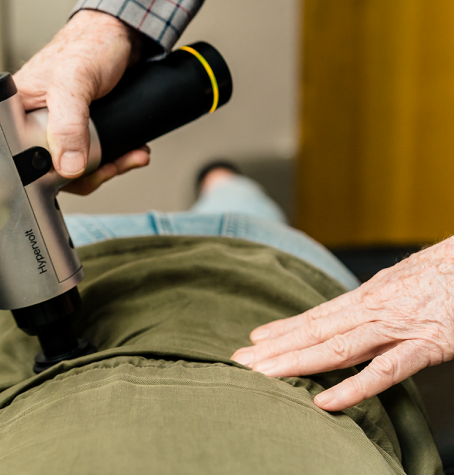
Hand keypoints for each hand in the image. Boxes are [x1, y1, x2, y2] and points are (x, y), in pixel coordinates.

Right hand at [13, 9, 150, 193]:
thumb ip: (67, 124)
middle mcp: (35, 120)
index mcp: (17, 110)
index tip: (76, 172)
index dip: (48, 174)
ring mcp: (61, 125)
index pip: (21, 159)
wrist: (123, 33)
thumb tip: (69, 166)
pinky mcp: (83, 126)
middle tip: (109, 167)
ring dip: (107, 167)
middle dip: (87, 174)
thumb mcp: (74, 82)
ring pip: (76, 164)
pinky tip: (130, 151)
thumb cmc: (89, 43)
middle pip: (52, 168)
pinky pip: (94, 154)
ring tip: (128, 158)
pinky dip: (115, 157)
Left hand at [231, 237, 453, 410]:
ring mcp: (396, 328)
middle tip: (240, 361)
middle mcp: (373, 310)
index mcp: (368, 297)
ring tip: (262, 374)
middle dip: (276, 348)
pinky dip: (355, 387)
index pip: (317, 316)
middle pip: (315, 333)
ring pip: (337, 349)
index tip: (256, 339)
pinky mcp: (426, 345)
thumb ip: (375, 300)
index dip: (285, 329)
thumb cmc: (444, 272)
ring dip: (296, 363)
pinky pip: (385, 371)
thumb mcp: (400, 281)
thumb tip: (352, 309)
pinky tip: (325, 400)